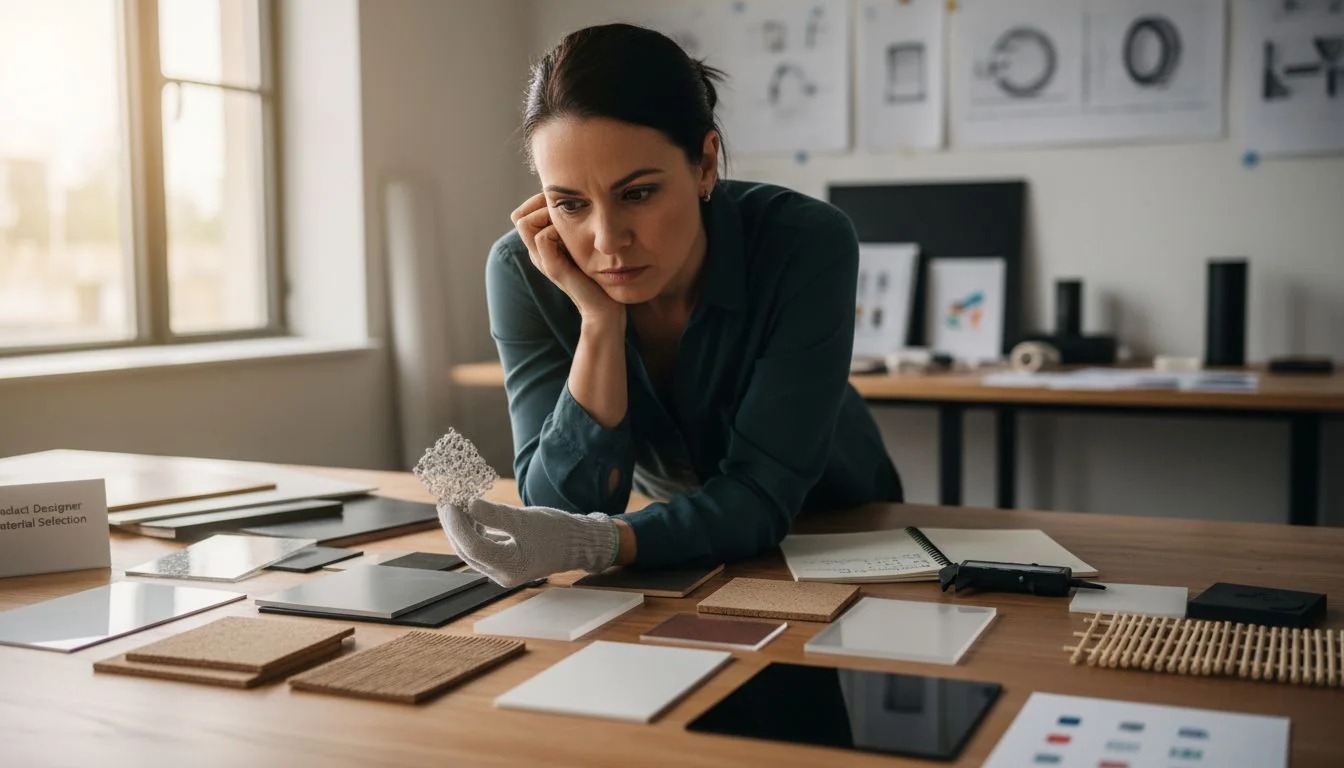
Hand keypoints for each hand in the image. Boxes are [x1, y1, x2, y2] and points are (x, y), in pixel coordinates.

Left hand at [438, 497, 618, 587]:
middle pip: (467, 550)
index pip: (472, 546)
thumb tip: (468, 505)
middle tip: (446, 501)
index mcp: (509, 567)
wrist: (580, 543)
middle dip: (454, 526)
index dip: (456, 524)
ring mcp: (503, 570)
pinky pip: (482, 547)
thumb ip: (497, 515)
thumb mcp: (527, 520)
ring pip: (472, 549)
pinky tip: (472, 515)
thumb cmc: (558, 532)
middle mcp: (502, 574)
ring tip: (456, 505)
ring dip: (462, 528)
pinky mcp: (506, 561)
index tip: (449, 503)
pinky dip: (474, 530)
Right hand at [512, 193, 621, 323]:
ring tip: (570, 226)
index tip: (565, 205)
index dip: (539, 203)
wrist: (604, 307)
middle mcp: (537, 253)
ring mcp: (542, 260)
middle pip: (519, 216)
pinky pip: (542, 236)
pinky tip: (576, 237)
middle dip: (542, 205)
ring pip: (524, 222)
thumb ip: (573, 228)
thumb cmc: (598, 275)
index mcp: (542, 248)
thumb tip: (576, 201)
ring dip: (548, 215)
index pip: (522, 214)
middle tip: (568, 214)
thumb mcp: (583, 244)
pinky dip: (557, 229)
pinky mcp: (552, 268)